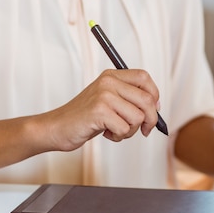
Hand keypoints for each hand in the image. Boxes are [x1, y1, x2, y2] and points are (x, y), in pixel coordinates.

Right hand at [44, 69, 160, 150]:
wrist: (57, 128)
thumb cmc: (85, 118)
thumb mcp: (108, 101)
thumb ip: (129, 99)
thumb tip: (156, 107)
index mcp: (111, 76)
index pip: (144, 77)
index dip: (154, 95)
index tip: (153, 110)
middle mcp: (108, 82)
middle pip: (147, 100)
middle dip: (150, 120)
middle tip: (144, 130)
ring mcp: (103, 96)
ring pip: (138, 117)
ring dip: (130, 130)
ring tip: (114, 129)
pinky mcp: (99, 111)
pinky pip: (125, 129)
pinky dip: (118, 136)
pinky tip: (106, 133)